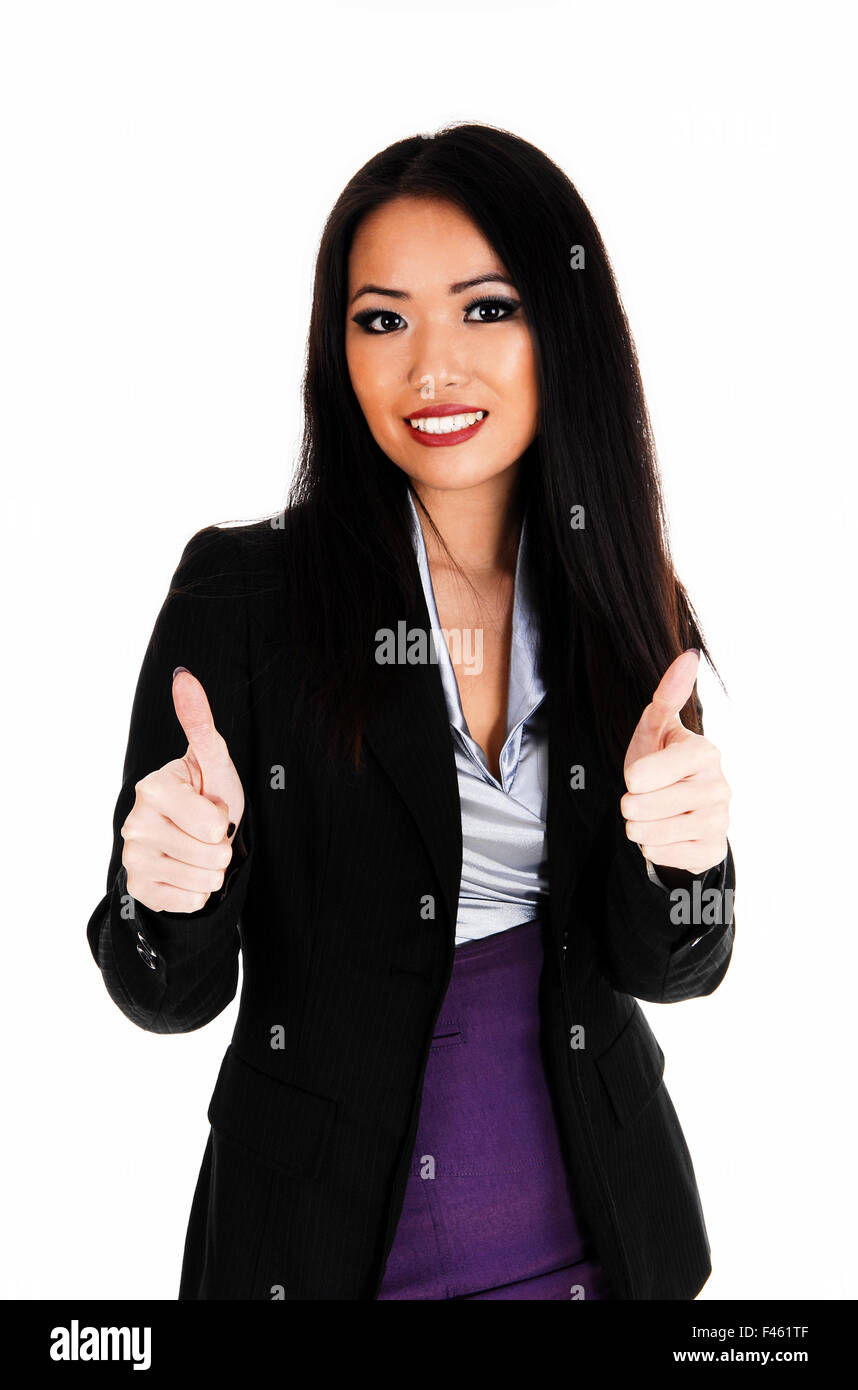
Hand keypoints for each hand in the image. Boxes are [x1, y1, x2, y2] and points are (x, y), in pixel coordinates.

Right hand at [120, 668, 245, 912]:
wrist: (193, 839)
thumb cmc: (208, 795)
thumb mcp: (213, 761)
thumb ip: (199, 722)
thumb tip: (184, 676)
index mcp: (153, 788)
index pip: (212, 822)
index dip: (224, 818)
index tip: (211, 806)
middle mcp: (134, 823)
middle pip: (212, 854)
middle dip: (221, 846)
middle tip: (207, 833)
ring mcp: (133, 859)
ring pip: (205, 879)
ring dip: (213, 869)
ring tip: (200, 851)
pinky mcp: (139, 890)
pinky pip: (192, 901)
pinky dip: (199, 891)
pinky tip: (187, 871)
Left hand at [620, 650, 730, 875]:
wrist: (677, 809)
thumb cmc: (661, 762)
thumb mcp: (656, 728)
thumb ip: (668, 695)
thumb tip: (689, 656)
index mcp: (705, 752)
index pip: (644, 775)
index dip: (634, 778)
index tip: (638, 776)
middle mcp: (720, 787)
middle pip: (642, 806)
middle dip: (630, 805)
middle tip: (641, 798)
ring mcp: (720, 821)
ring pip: (650, 833)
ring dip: (638, 827)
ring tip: (650, 815)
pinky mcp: (712, 851)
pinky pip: (661, 855)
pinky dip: (652, 847)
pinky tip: (665, 834)